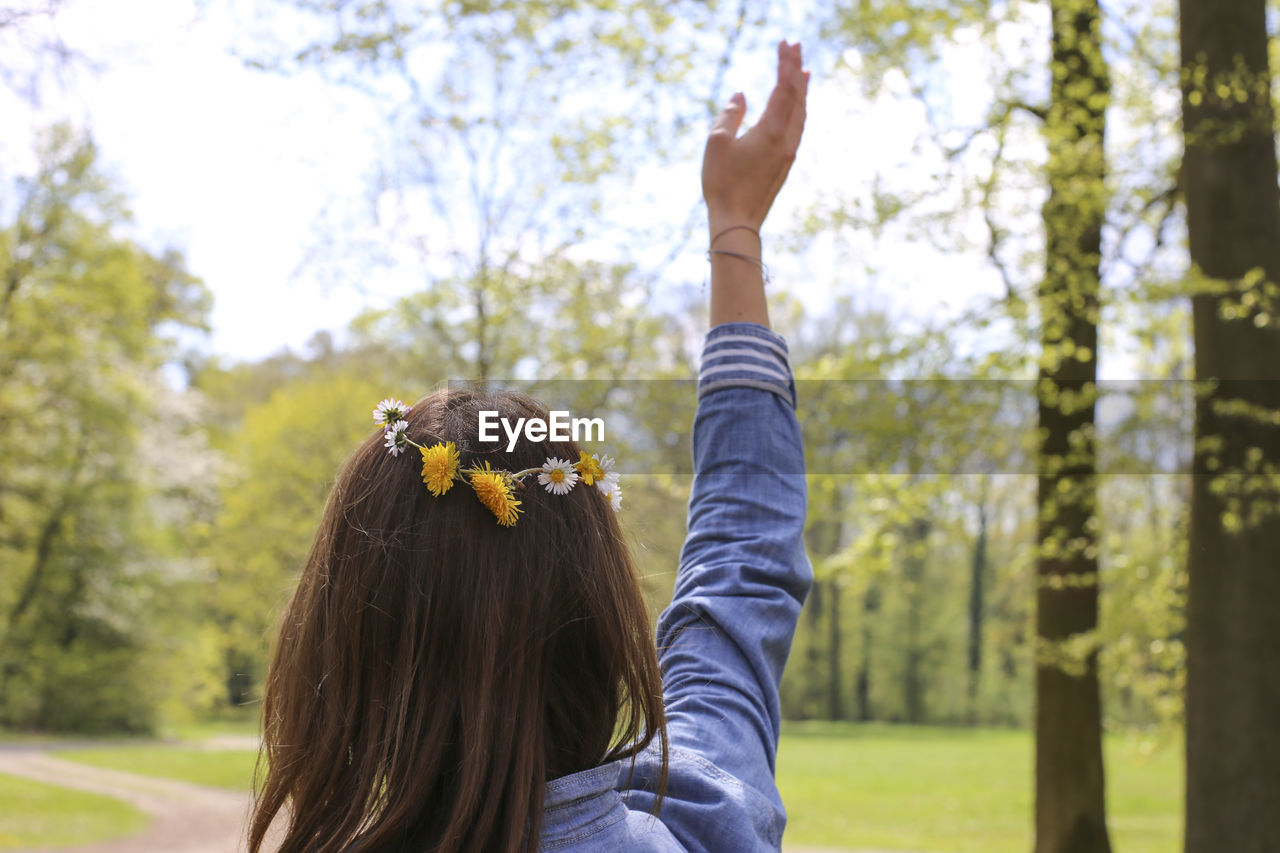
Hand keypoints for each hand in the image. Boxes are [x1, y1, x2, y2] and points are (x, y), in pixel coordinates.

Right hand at [701, 40, 809, 233]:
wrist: (738, 221)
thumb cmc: (722, 183)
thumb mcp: (717, 143)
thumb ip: (731, 114)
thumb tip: (741, 95)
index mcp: (771, 130)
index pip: (784, 87)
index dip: (786, 63)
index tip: (785, 43)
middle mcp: (786, 139)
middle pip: (797, 96)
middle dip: (796, 69)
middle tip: (796, 46)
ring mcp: (789, 152)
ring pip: (801, 112)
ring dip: (802, 89)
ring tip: (803, 71)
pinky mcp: (785, 163)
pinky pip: (798, 127)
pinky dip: (799, 109)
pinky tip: (796, 107)